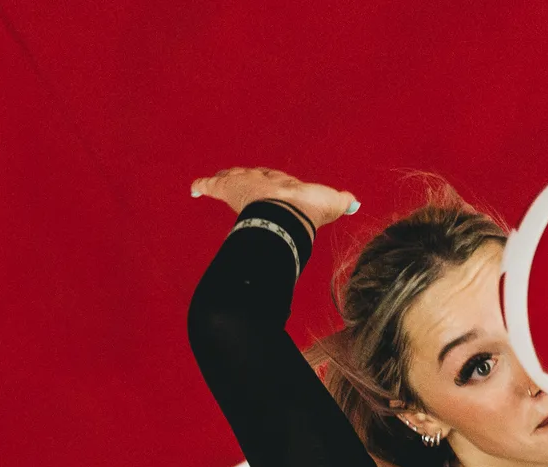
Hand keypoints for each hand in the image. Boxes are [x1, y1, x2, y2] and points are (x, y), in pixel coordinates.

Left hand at [189, 166, 357, 234]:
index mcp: (284, 185)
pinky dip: (202, 185)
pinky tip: (194, 188)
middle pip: (252, 176)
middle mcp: (264, 180)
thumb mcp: (329, 205)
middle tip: (241, 178)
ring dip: (226, 180)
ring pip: (232, 178)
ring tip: (218, 181)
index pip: (274, 181)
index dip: (271, 182)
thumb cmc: (308, 208)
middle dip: (247, 177)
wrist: (289, 209)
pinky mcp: (229, 187)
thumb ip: (340, 202)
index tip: (270, 186)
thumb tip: (354, 202)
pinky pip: (211, 185)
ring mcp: (246, 183)